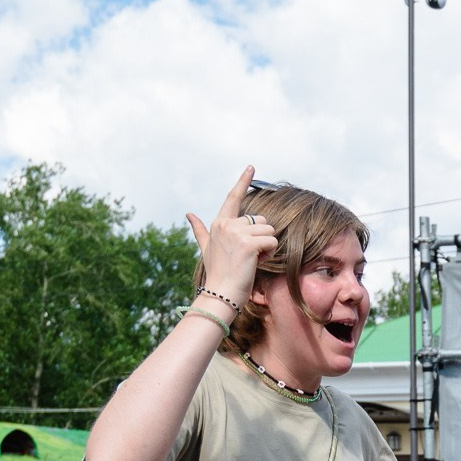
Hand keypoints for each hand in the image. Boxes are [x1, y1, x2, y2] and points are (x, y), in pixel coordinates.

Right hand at [184, 167, 281, 311]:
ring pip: (269, 230)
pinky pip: (272, 242)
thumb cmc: (217, 273)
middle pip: (262, 220)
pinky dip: (269, 254)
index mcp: (219, 223)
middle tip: (248, 255)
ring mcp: (237, 233)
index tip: (251, 166)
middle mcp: (227, 224)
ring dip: (266, 247)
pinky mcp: (248, 244)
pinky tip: (256, 263)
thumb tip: (188, 213)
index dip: (243, 181)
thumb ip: (200, 230)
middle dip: (261, 237)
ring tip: (251, 260)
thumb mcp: (207, 248)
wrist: (220, 294)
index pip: (233, 198)